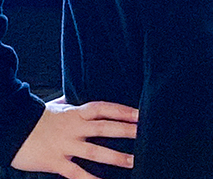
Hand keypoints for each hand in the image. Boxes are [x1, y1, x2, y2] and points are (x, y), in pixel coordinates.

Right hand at [11, 99, 137, 178]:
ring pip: (95, 152)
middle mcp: (74, 128)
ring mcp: (65, 145)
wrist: (10, 129)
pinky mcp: (55, 162)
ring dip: (116, 157)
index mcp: (76, 113)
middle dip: (126, 131)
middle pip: (105, 128)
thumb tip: (75, 95)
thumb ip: (70, 103)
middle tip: (145, 133)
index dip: (123, 110)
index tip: (141, 113)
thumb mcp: (56, 106)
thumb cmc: (36, 117)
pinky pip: (76, 173)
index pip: (104, 109)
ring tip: (134, 161)